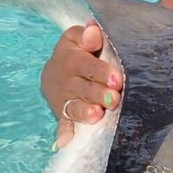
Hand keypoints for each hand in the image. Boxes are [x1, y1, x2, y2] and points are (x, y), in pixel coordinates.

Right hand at [40, 21, 124, 149]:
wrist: (55, 70)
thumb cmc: (78, 51)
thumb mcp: (77, 38)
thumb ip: (87, 35)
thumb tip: (94, 30)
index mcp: (69, 57)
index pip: (85, 64)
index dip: (101, 72)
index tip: (117, 79)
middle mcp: (64, 79)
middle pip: (81, 87)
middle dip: (98, 94)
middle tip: (114, 99)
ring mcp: (62, 98)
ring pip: (72, 106)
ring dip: (84, 112)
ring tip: (97, 115)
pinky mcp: (61, 113)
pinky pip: (62, 124)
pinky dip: (64, 133)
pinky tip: (65, 142)